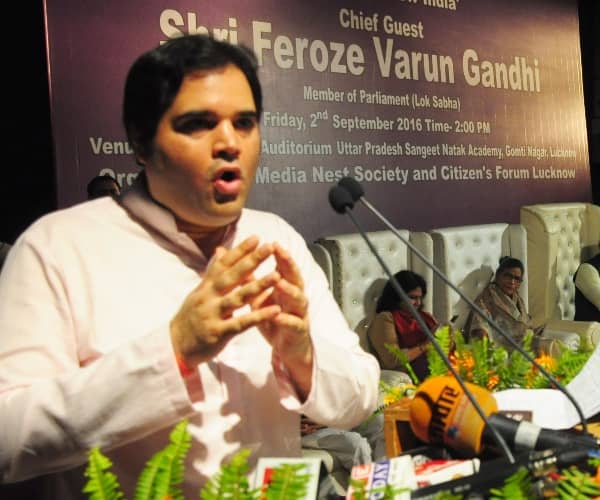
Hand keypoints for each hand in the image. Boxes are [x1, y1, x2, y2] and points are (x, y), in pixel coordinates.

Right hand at [170, 236, 281, 366]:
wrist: (175, 346)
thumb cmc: (192, 316)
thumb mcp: (200, 292)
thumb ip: (213, 272)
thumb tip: (221, 250)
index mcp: (206, 286)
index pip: (223, 264)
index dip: (239, 250)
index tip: (256, 238)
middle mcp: (208, 297)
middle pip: (232, 276)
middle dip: (251, 261)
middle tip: (269, 247)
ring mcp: (212, 314)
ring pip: (238, 298)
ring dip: (258, 286)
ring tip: (277, 275)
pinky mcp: (218, 333)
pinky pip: (241, 323)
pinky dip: (258, 316)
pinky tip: (275, 310)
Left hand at [252, 243, 312, 398]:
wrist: (286, 349)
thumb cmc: (272, 319)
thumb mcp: (258, 297)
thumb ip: (248, 279)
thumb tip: (233, 260)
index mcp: (285, 287)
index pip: (283, 267)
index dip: (279, 255)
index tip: (271, 242)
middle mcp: (295, 297)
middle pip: (295, 277)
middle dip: (289, 265)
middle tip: (281, 253)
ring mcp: (299, 314)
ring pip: (299, 299)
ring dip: (289, 290)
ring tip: (279, 282)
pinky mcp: (298, 331)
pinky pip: (295, 323)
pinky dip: (286, 319)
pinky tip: (278, 315)